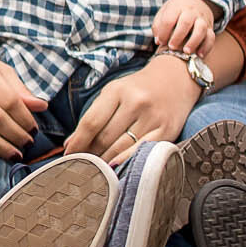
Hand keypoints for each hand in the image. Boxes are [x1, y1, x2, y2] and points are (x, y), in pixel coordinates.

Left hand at [63, 55, 202, 164]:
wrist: (177, 78)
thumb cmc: (139, 88)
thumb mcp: (114, 93)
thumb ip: (94, 116)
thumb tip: (71, 143)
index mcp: (117, 90)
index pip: (91, 122)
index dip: (78, 142)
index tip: (68, 154)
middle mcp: (136, 102)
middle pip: (105, 138)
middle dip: (90, 154)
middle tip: (80, 164)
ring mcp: (153, 117)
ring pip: (121, 148)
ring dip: (104, 161)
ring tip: (95, 168)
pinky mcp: (167, 130)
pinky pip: (141, 152)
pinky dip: (125, 162)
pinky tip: (115, 167)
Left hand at [153, 0, 217, 54]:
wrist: (196, 0)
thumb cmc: (175, 11)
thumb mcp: (164, 12)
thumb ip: (158, 25)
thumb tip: (158, 41)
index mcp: (177, 7)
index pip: (169, 19)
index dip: (163, 32)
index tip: (160, 41)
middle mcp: (191, 12)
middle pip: (185, 22)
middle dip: (178, 36)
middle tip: (171, 47)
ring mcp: (202, 19)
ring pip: (201, 29)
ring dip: (193, 42)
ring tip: (186, 52)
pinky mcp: (210, 28)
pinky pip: (211, 37)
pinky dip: (206, 47)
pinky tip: (199, 55)